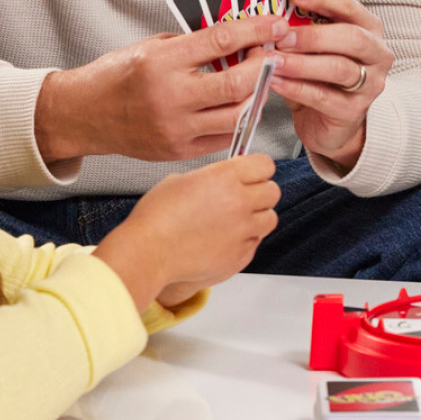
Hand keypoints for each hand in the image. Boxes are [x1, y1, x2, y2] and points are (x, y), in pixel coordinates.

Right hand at [36, 16, 285, 163]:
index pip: (221, 41)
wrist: (83, 115)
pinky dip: (238, 119)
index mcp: (162, 63)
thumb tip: (236, 36)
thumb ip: (192, 44)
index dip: (255, 31)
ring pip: (237, 115)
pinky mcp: (178, 150)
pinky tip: (239, 105)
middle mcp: (170, 97)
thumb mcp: (151, 47)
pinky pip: (224, 137)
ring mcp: (175, 128)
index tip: (275, 24)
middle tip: (270, 55)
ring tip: (257, 81)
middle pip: (237, 83)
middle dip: (263, 66)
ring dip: (257, 96)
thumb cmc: (116, 76)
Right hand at [93, 154, 279, 311]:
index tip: (253, 173)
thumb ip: (211, 178)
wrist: (148, 252)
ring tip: (238, 221)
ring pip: (270, 218)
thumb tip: (221, 180)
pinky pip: (255, 243)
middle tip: (246, 197)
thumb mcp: (181, 180)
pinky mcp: (240, 255)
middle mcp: (239, 201)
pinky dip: (245, 241)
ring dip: (258, 218)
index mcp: (225, 177)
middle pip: (272, 191)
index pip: (265, 164)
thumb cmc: (156, 218)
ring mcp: (242, 230)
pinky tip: (226, 240)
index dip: (258, 169)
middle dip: (261, 192)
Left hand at [268, 0, 393, 170]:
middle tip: (281, 36)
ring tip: (273, 60)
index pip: (348, 6)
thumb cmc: (321, 77)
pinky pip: (324, 97)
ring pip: (339, 68)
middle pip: (351, 38)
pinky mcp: (354, 111)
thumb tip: (268, 16)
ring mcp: (370, 84)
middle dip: (313, 35)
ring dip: (301, 63)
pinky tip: (275, 82)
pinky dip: (296, 88)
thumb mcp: (313, 48)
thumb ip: (300, 29)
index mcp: (368, 28)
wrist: (329, 121)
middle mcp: (376, 54)